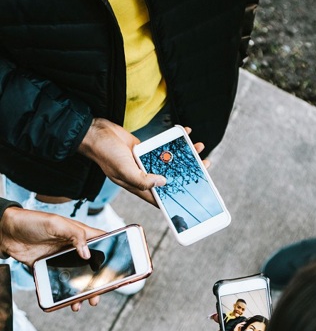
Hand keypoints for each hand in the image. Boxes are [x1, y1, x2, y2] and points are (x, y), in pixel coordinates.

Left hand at [0, 206, 104, 311]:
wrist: (6, 232)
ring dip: (82, 291)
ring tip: (83, 302)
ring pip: (77, 277)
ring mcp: (61, 258)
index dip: (113, 251)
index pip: (102, 241)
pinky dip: (64, 293)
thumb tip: (88, 254)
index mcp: (80, 234)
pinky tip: (65, 301)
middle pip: (93, 265)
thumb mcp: (57, 224)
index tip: (119, 265)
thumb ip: (76, 236)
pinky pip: (59, 282)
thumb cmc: (32, 221)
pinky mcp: (48, 267)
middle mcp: (74, 247)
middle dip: (98, 281)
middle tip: (99, 294)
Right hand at [79, 120, 209, 204]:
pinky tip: (185, 133)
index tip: (194, 194)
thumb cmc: (105, 154)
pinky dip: (174, 141)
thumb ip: (142, 180)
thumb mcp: (124, 170)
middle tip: (203, 165)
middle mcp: (144, 176)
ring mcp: (145, 163)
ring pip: (170, 162)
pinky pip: (164, 148)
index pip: (161, 198)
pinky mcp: (145, 150)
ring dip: (185, 155)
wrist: (96, 132)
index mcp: (139, 186)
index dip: (176, 198)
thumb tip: (163, 182)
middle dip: (187, 173)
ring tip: (199, 147)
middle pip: (170, 178)